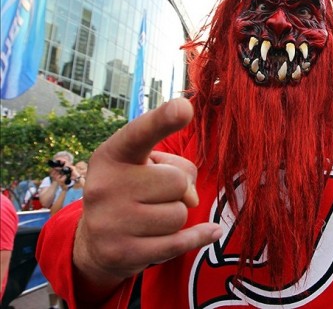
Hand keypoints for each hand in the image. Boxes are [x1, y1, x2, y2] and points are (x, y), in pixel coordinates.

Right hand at [73, 98, 221, 294]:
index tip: (184, 107)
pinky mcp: (123, 253)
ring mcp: (110, 222)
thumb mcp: (148, 166)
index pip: (140, 134)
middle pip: (177, 182)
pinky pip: (180, 242)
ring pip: (180, 214)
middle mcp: (104, 186)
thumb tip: (190, 199)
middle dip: (177, 190)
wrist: (96, 241)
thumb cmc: (133, 190)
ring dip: (176, 215)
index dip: (163, 120)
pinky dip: (199, 236)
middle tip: (155, 195)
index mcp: (111, 155)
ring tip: (153, 216)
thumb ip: (178, 168)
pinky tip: (209, 232)